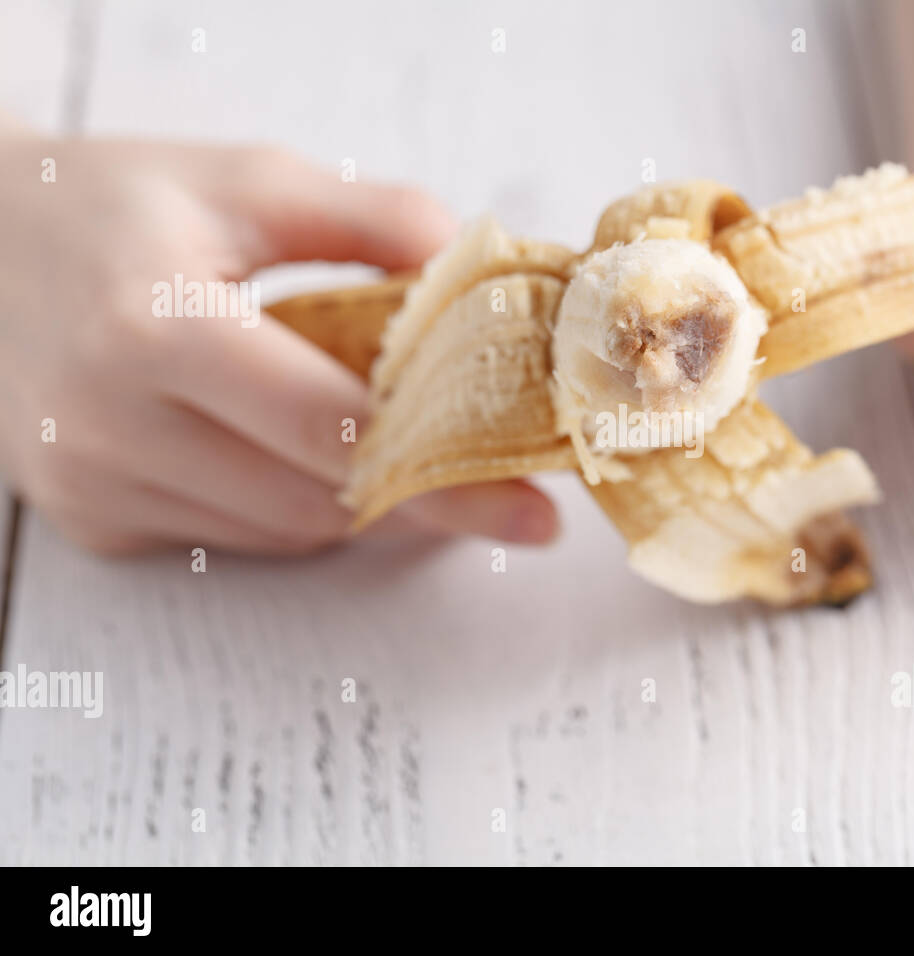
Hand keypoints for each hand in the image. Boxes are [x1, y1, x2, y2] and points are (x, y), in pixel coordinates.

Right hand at [0, 132, 557, 552]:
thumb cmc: (118, 205)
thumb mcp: (246, 180)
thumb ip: (369, 217)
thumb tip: (474, 266)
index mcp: (155, 328)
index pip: (331, 431)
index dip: (445, 471)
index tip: (530, 504)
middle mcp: (111, 425)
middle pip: (317, 501)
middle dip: (423, 500)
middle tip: (506, 495)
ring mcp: (93, 484)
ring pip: (283, 532)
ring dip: (362, 503)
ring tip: (412, 455)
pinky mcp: (92, 519)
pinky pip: (233, 537)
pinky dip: (294, 506)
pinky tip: (313, 458)